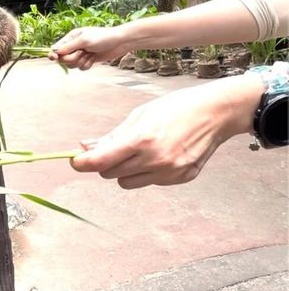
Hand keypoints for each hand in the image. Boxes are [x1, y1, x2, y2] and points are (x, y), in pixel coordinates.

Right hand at [49, 25, 132, 68]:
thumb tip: (55, 51)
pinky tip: (94, 58)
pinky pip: (81, 68)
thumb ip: (69, 47)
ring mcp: (81, 54)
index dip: (54, 54)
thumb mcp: (84, 40)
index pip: (57, 48)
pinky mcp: (87, 61)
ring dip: (81, 62)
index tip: (53, 58)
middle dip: (73, 58)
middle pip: (64, 59)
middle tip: (83, 52)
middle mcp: (74, 46)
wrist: (118, 43)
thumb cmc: (102, 37)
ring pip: (72, 65)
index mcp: (71, 37)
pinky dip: (87, 65)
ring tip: (90, 54)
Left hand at [69, 76, 263, 187]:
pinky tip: (162, 154)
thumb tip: (85, 147)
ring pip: (127, 182)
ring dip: (125, 170)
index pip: (100, 162)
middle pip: (110, 174)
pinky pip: (150, 182)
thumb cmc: (174, 108)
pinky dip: (148, 172)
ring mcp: (169, 173)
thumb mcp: (140, 115)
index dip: (82, 164)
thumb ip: (112, 136)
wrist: (215, 113)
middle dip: (105, 163)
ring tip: (141, 150)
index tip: (75, 161)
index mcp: (142, 140)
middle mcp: (155, 160)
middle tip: (113, 149)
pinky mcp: (181, 179)